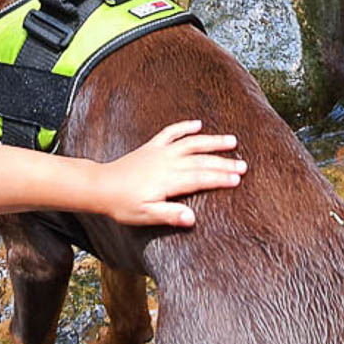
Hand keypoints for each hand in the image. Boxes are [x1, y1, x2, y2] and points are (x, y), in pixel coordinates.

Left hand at [97, 120, 245, 227]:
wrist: (99, 186)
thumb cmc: (122, 204)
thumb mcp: (145, 215)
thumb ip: (169, 215)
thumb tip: (192, 219)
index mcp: (168, 181)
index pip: (201, 178)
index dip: (220, 178)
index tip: (238, 179)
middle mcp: (166, 163)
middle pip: (201, 161)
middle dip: (224, 163)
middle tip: (244, 165)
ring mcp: (159, 152)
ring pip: (191, 143)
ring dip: (211, 141)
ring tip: (232, 141)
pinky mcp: (151, 147)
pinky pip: (170, 133)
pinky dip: (184, 127)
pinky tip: (198, 124)